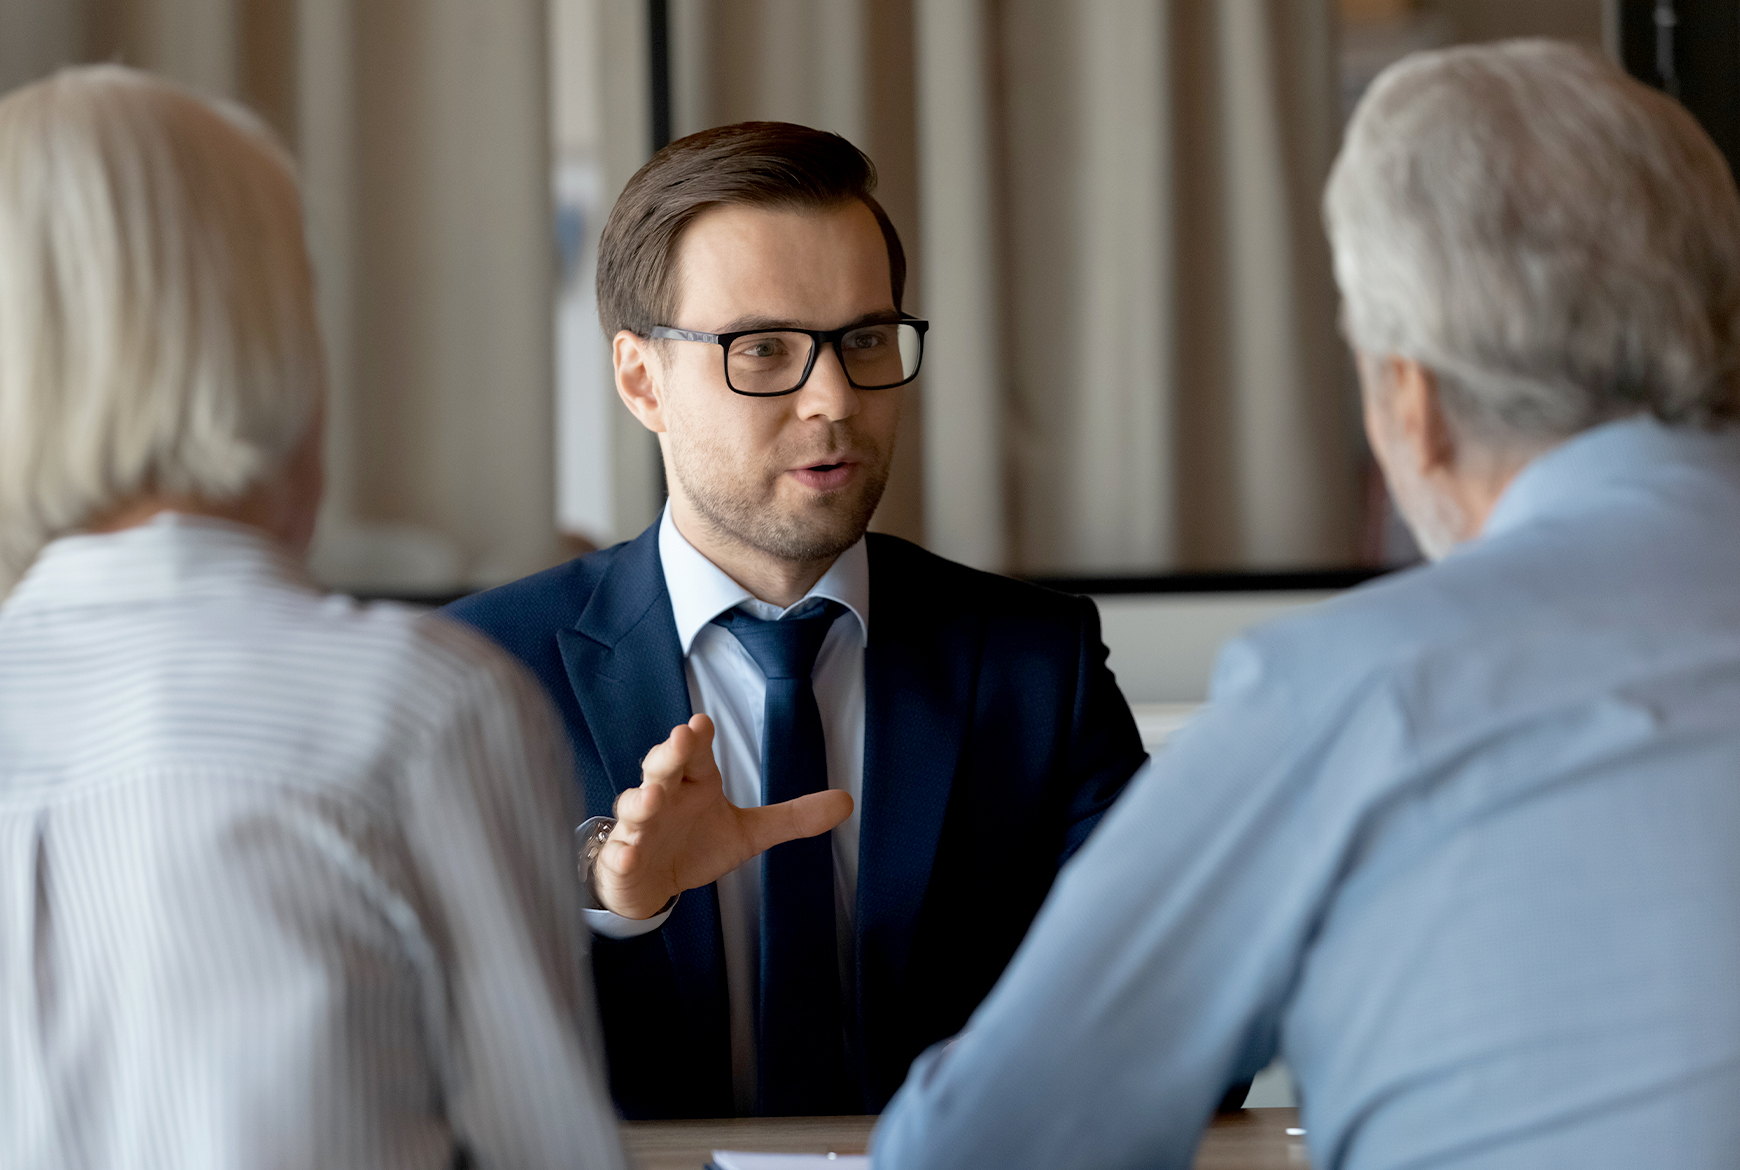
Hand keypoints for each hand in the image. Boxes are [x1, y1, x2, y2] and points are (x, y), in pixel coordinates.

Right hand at [593, 713, 853, 918]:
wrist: (649, 883)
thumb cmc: (694, 844)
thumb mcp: (747, 832)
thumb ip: (792, 817)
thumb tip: (848, 801)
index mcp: (693, 782)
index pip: (694, 754)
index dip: (697, 738)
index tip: (702, 723)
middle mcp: (663, 796)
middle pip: (662, 768)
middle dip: (669, 753)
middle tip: (681, 739)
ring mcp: (638, 828)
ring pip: (635, 807)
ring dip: (642, 801)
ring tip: (653, 799)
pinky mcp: (621, 860)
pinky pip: (618, 856)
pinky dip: (621, 855)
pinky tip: (627, 854)